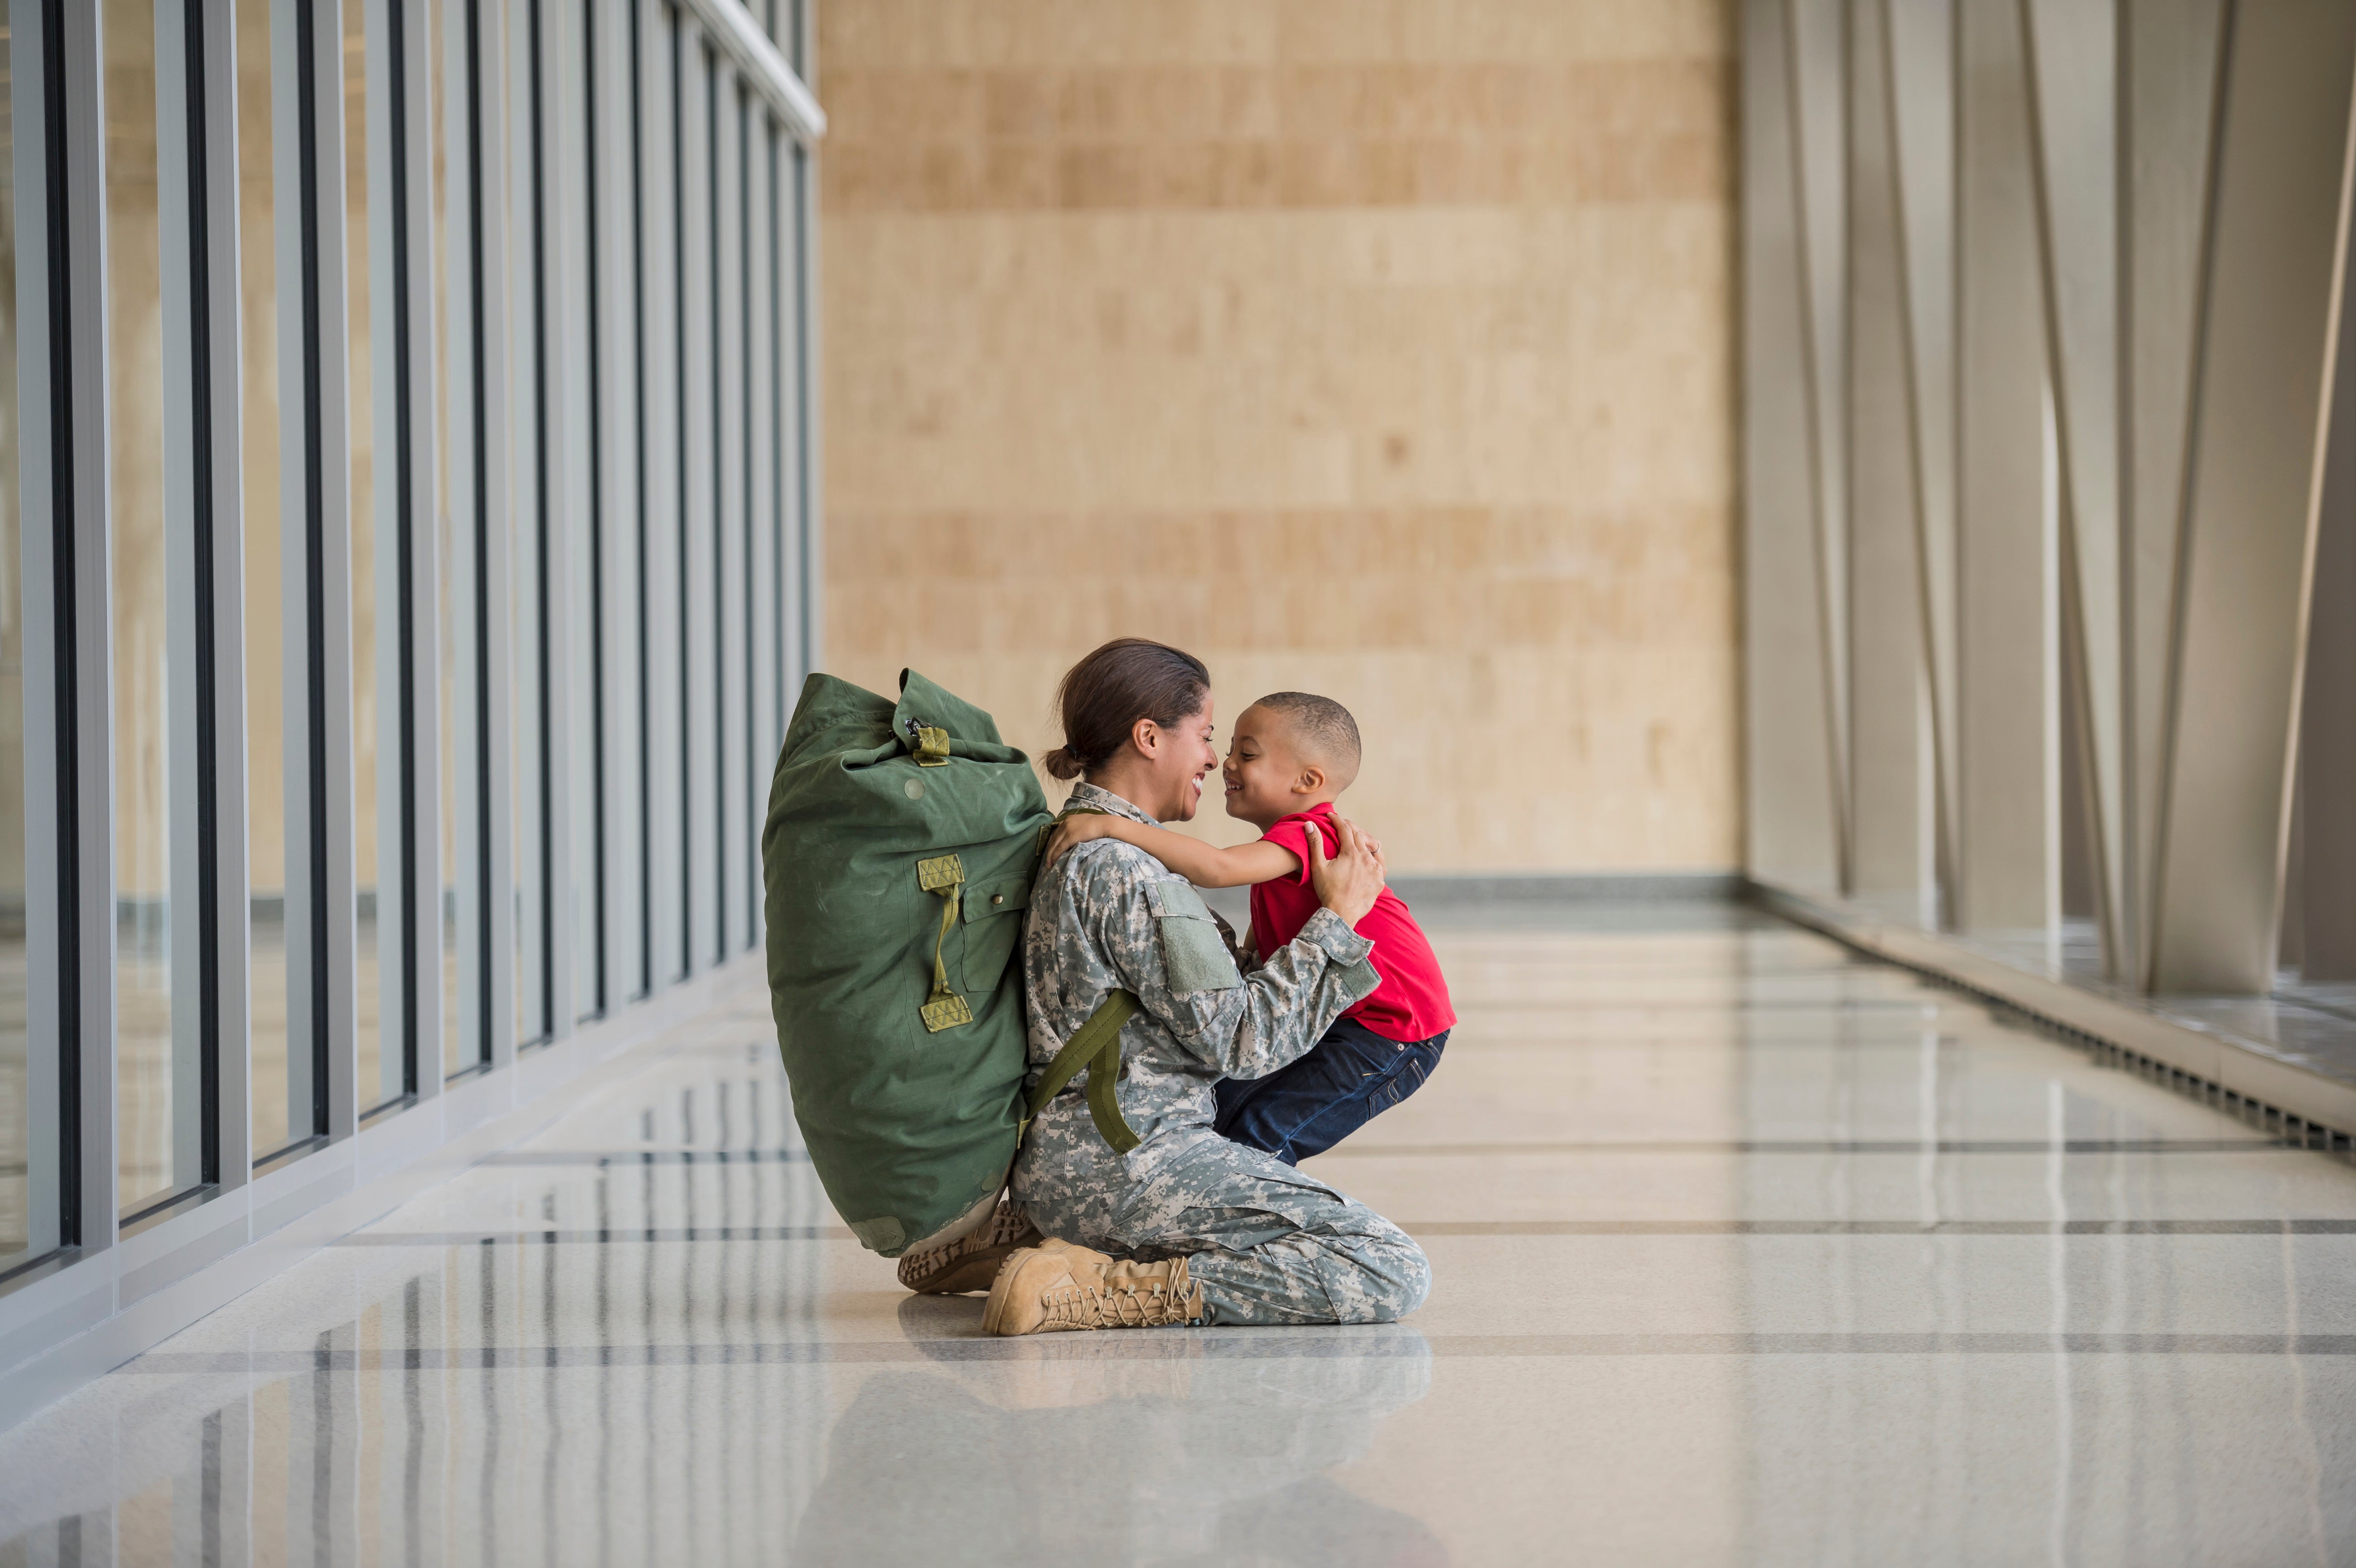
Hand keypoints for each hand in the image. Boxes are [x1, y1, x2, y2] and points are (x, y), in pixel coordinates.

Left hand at [1040, 812, 1114, 870]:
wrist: (1105, 824)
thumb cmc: (1099, 825)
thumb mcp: (1085, 824)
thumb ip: (1078, 829)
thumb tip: (1077, 837)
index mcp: (1068, 820)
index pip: (1056, 833)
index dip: (1052, 843)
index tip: (1050, 852)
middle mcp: (1065, 823)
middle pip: (1053, 839)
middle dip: (1049, 851)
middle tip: (1047, 861)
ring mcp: (1067, 829)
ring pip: (1054, 844)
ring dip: (1050, 855)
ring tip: (1049, 864)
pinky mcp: (1070, 837)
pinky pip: (1059, 848)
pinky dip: (1055, 855)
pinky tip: (1054, 861)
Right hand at [1307, 812, 1385, 927]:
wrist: (1341, 914)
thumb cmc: (1327, 890)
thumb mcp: (1317, 866)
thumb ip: (1315, 843)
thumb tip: (1309, 824)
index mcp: (1351, 853)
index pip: (1345, 829)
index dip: (1337, 821)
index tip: (1331, 816)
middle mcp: (1366, 858)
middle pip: (1359, 836)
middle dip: (1349, 829)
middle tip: (1341, 826)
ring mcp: (1375, 870)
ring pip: (1371, 849)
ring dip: (1363, 842)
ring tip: (1356, 841)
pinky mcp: (1379, 881)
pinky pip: (1379, 864)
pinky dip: (1373, 858)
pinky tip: (1368, 859)